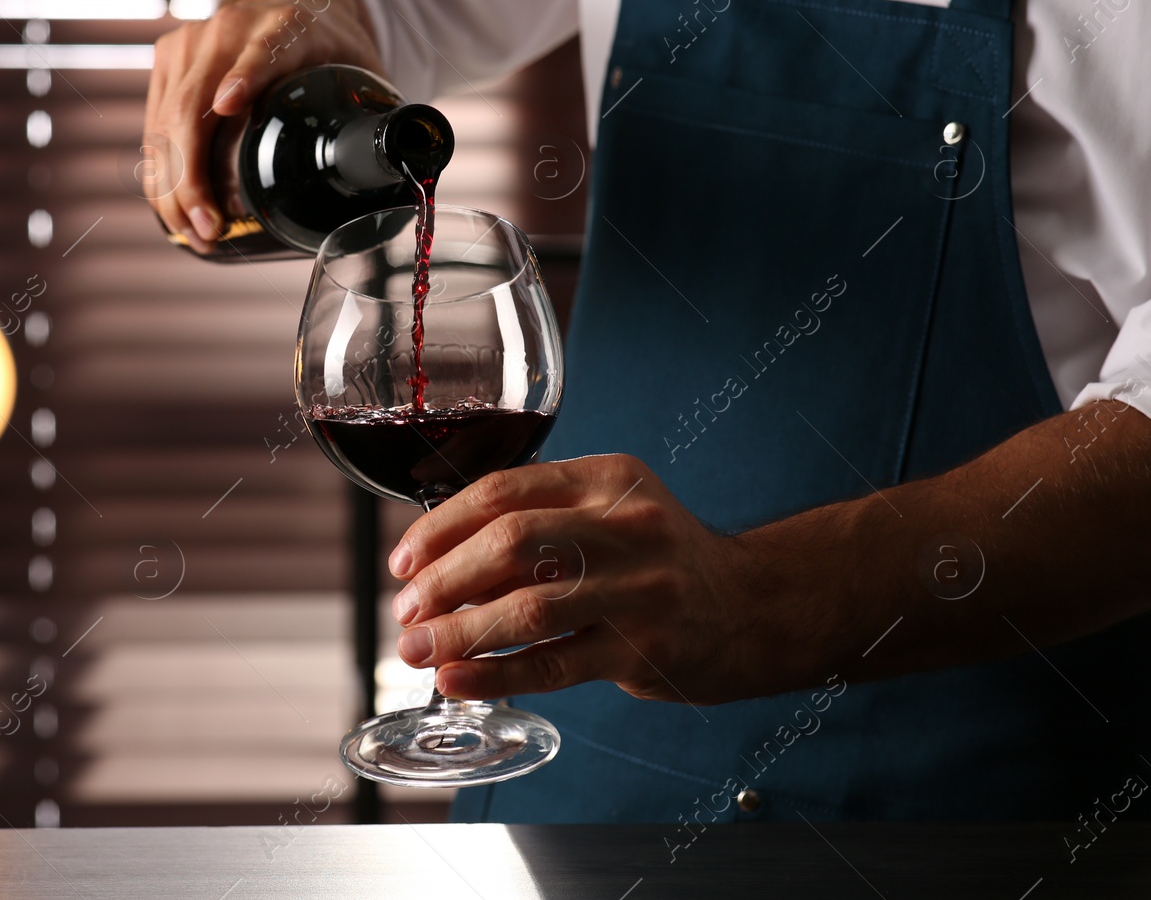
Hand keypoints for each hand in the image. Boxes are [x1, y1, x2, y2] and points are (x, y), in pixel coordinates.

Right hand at [142, 0, 385, 252]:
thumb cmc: (328, 47)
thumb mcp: (363, 68)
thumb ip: (381, 112)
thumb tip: (404, 163)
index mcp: (287, 26)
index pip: (264, 50)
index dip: (246, 77)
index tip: (231, 106)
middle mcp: (231, 29)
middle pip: (196, 104)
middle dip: (193, 176)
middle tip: (209, 229)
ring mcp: (191, 43)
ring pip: (166, 121)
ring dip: (171, 186)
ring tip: (194, 233)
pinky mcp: (167, 61)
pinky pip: (155, 124)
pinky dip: (160, 172)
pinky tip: (172, 209)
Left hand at [388, 455, 853, 705]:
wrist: (754, 606)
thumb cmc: (660, 560)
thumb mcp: (612, 509)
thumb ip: (541, 517)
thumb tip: (435, 557)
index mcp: (606, 478)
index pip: (504, 492)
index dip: (441, 527)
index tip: (403, 561)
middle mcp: (626, 524)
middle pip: (512, 543)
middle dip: (442, 580)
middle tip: (404, 611)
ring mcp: (640, 587)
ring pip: (529, 607)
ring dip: (459, 632)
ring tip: (417, 651)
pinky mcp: (646, 646)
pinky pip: (555, 663)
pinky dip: (497, 674)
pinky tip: (459, 680)